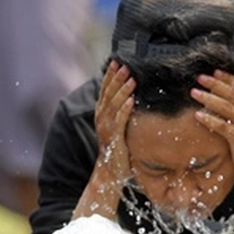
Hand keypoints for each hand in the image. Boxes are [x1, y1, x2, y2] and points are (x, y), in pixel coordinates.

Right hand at [94, 61, 135, 189]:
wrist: (110, 171)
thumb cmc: (117, 148)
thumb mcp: (117, 127)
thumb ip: (121, 112)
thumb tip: (131, 97)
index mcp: (102, 114)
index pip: (105, 90)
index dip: (109, 76)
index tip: (116, 61)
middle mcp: (102, 118)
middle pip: (108, 94)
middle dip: (116, 78)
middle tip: (125, 65)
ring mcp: (107, 128)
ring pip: (114, 105)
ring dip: (122, 90)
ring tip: (131, 78)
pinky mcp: (115, 137)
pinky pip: (120, 121)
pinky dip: (124, 110)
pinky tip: (131, 100)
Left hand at [191, 70, 233, 174]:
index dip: (227, 78)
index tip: (214, 72)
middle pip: (232, 93)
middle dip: (214, 84)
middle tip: (200, 79)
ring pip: (225, 106)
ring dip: (208, 98)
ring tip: (194, 93)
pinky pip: (221, 125)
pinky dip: (208, 119)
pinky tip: (198, 115)